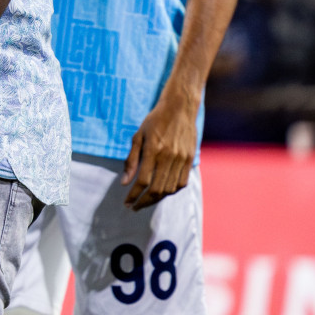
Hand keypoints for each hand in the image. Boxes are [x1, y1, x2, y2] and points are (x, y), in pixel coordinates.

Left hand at [122, 95, 196, 210]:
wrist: (180, 108)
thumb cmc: (155, 120)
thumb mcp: (138, 136)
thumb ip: (131, 160)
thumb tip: (124, 182)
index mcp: (153, 150)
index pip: (142, 181)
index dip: (133, 195)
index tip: (127, 202)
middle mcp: (169, 157)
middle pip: (157, 189)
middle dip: (144, 202)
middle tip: (134, 206)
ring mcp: (182, 159)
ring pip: (170, 189)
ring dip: (157, 199)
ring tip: (146, 200)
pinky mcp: (190, 159)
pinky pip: (181, 183)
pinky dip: (171, 191)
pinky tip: (162, 192)